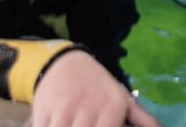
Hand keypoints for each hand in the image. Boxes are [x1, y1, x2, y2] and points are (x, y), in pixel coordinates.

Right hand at [33, 50, 159, 126]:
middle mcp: (90, 108)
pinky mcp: (43, 112)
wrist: (65, 63)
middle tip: (88, 126)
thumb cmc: (98, 87)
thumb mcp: (122, 99)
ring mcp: (65, 111)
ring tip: (75, 125)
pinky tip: (58, 124)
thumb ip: (142, 119)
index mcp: (113, 107)